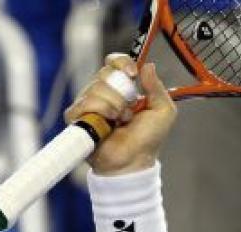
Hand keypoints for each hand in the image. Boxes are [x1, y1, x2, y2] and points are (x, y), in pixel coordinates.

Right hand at [63, 54, 176, 175]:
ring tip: (121, 121)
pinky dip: (101, 112)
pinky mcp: (77, 116)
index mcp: (122, 88)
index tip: (133, 74)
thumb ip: (157, 88)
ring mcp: (89, 104)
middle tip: (129, 109)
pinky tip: (109, 124)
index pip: (114, 62)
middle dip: (122, 91)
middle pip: (105, 73)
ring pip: (96, 88)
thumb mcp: (163, 111)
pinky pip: (85, 103)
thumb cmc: (148, 139)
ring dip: (114, 106)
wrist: (134, 160)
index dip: (122, 63)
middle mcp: (103, 92)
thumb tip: (149, 65)